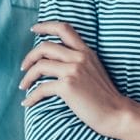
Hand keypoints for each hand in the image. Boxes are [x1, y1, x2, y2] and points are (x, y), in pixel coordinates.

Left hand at [19, 21, 130, 137]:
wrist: (116, 113)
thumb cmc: (104, 97)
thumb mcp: (94, 70)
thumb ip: (79, 62)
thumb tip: (56, 62)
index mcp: (86, 52)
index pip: (64, 28)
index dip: (46, 26)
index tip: (34, 30)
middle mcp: (79, 57)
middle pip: (45, 46)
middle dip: (30, 56)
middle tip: (24, 67)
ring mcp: (73, 70)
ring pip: (40, 66)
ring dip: (27, 76)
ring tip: (23, 86)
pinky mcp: (68, 86)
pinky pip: (41, 88)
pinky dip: (31, 96)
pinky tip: (27, 103)